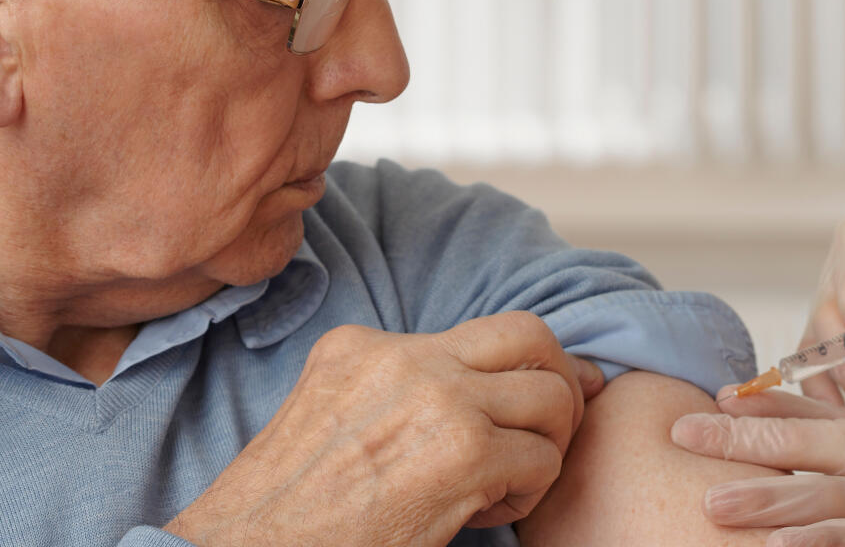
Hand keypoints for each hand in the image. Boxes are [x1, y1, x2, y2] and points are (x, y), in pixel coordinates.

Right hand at [166, 310, 603, 546]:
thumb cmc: (285, 511)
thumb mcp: (328, 417)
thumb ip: (395, 393)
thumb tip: (481, 393)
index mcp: (364, 345)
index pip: (478, 330)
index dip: (517, 369)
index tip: (535, 400)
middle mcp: (402, 356)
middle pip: (531, 334)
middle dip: (559, 381)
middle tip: (549, 432)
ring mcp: (436, 397)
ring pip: (551, 395)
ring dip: (545, 445)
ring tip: (503, 485)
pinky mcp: (462, 452)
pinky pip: (541, 459)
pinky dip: (527, 494)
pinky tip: (479, 515)